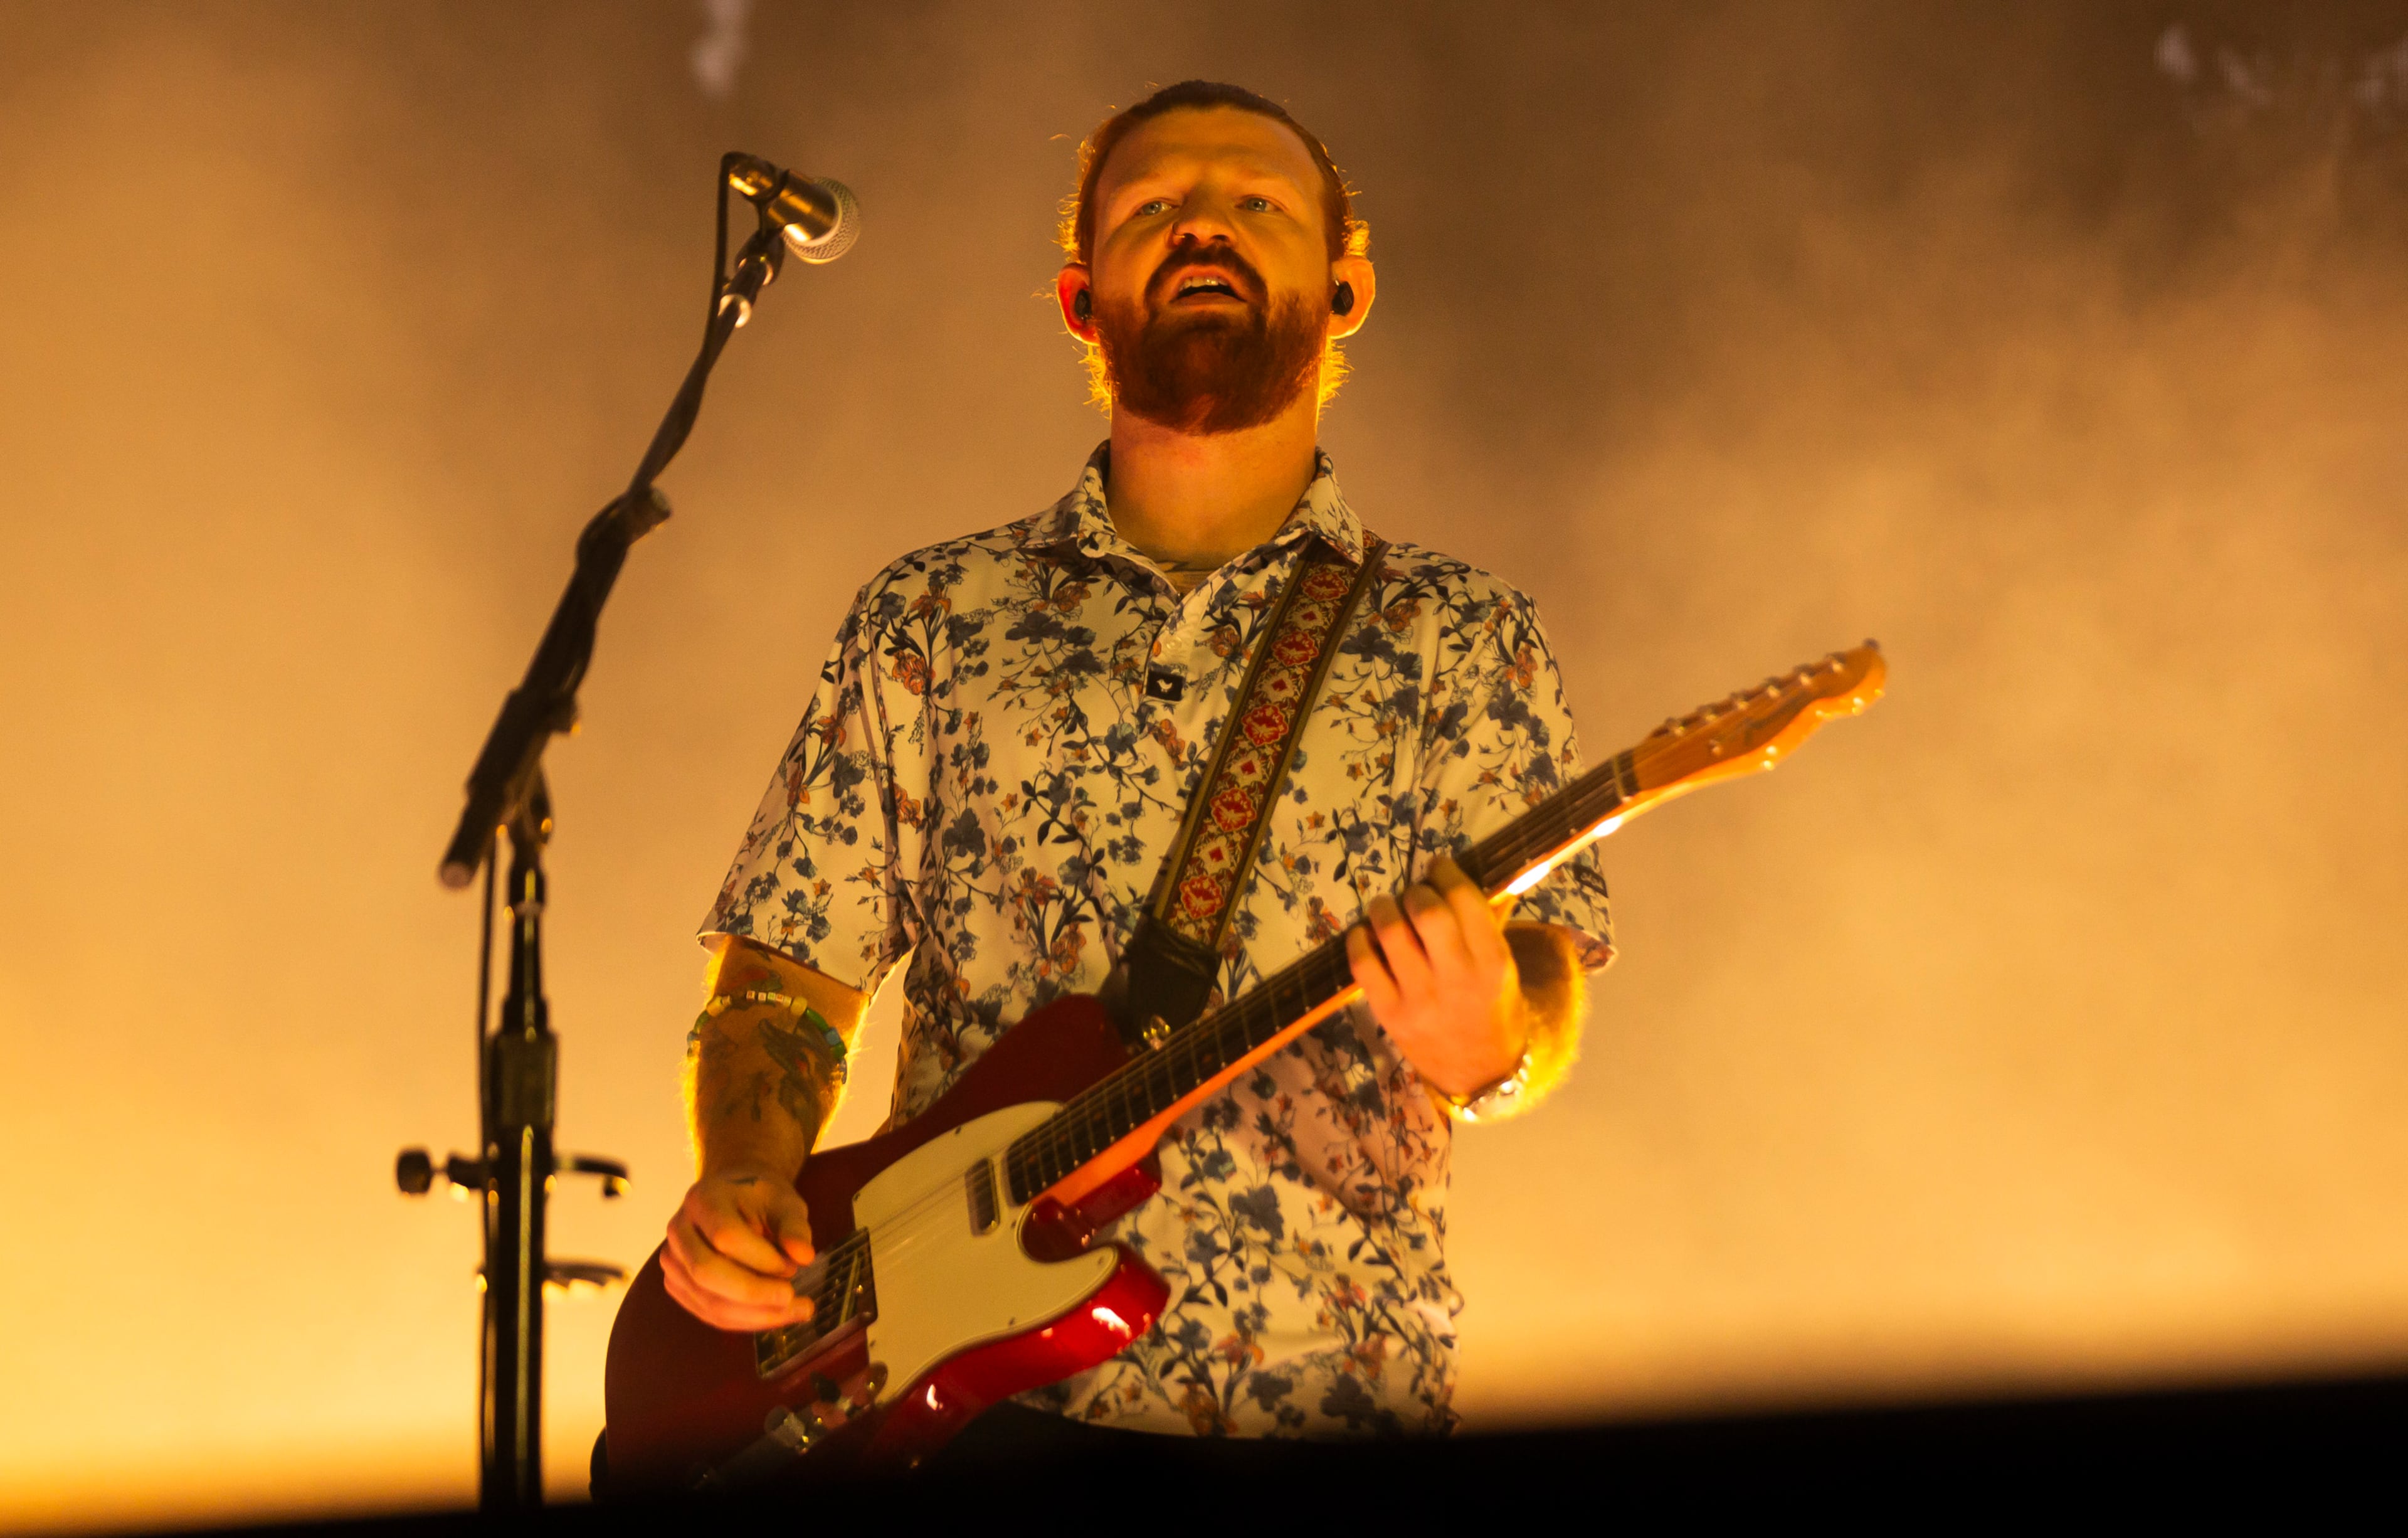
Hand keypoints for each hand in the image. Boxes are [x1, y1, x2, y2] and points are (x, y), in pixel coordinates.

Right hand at [661, 1166, 819, 1331]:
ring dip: (755, 1315)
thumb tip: (805, 1256)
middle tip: (796, 1300)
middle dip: (755, 1294)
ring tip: (798, 1312)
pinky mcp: (677, 1284)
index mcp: (703, 1199)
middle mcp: (679, 1230)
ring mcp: (672, 1260)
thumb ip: (794, 1227)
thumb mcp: (784, 1202)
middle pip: (707, 1273)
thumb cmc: (761, 1198)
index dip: (762, 1259)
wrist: (733, 1196)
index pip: (726, 1237)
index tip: (795, 1266)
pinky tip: (775, 1315)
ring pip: (708, 1301)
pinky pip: (708, 1312)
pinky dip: (745, 1320)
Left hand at [1346, 855, 1527, 1099]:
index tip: (1436, 866)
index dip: (1445, 873)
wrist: (1479, 1071)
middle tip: (1413, 895)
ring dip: (1383, 908)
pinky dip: (1358, 940)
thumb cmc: (1491, 1006)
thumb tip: (1473, 868)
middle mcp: (1458, 978)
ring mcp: (1421, 998)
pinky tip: (1365, 934)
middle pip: (1427, 913)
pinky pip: (1363, 965)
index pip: (1465, 899)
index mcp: (1492, 961)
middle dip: (1415, 892)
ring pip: (1391, 933)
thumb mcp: (1503, 965)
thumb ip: (1488, 920)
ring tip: (1385, 907)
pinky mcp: (1390, 1014)